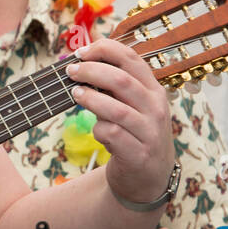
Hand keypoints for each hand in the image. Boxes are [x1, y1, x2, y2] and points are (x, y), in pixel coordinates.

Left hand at [64, 39, 173, 205]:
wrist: (149, 178)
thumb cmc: (134, 135)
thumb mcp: (134, 107)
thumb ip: (116, 87)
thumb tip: (82, 63)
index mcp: (154, 90)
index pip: (132, 59)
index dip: (105, 50)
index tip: (81, 52)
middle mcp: (156, 108)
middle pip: (121, 80)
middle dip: (91, 71)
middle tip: (71, 71)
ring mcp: (149, 132)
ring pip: (116, 109)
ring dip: (91, 99)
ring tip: (75, 93)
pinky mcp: (138, 154)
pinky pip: (112, 135)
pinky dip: (98, 129)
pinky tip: (96, 130)